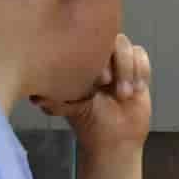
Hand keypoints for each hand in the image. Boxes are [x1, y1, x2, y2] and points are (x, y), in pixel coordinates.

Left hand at [36, 36, 151, 157]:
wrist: (117, 138)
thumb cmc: (89, 123)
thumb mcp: (70, 110)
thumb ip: (55, 101)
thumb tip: (36, 98)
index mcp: (79, 63)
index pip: (87, 41)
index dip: (98, 57)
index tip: (101, 81)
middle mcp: (98, 58)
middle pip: (112, 40)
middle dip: (117, 64)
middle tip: (111, 85)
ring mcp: (118, 62)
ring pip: (129, 48)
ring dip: (130, 71)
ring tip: (125, 95)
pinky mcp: (136, 68)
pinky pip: (142, 56)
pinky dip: (141, 72)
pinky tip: (136, 90)